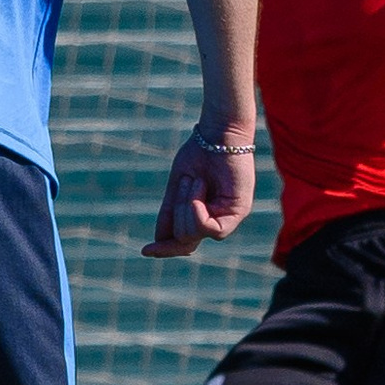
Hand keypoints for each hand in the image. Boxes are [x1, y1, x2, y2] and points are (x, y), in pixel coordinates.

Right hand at [145, 130, 255, 258]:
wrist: (217, 133)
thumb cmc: (199, 154)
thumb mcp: (178, 188)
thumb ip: (170, 214)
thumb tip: (158, 241)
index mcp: (203, 214)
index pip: (184, 242)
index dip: (165, 248)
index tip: (145, 251)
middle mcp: (218, 219)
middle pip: (185, 239)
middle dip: (176, 212)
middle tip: (185, 182)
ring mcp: (229, 217)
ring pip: (194, 233)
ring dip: (186, 205)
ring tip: (197, 180)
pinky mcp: (239, 211)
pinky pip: (211, 229)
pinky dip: (197, 211)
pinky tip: (200, 187)